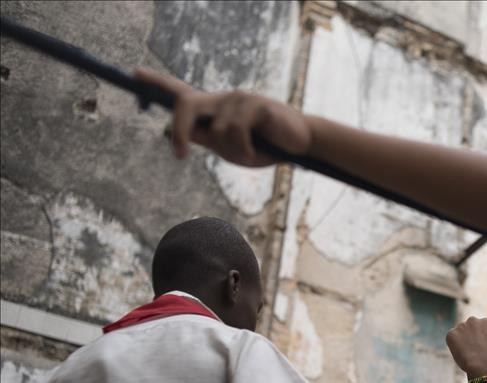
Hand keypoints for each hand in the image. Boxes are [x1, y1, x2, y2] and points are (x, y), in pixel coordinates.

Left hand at [135, 68, 311, 165]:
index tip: (135, 74)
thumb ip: (208, 140)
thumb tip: (181, 132)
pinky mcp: (255, 104)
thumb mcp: (231, 149)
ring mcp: (239, 99)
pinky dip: (244, 149)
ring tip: (250, 154)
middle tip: (179, 154)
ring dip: (231, 151)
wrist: (300, 145)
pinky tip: (257, 152)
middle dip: (179, 130)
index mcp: (215, 109)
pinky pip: (236, 131)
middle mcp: (223, 99)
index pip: (182, 93)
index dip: (157, 83)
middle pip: (186, 105)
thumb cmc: (266, 147)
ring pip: (216, 129)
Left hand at [445, 317, 486, 377]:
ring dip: (460, 339)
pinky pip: (450, 338)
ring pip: (459, 332)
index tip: (481, 346)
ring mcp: (461, 325)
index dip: (479, 337)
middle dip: (468, 335)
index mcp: (486, 322)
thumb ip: (481, 337)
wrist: (480, 364)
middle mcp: (473, 320)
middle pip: (468, 326)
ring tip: (466, 352)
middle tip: (471, 349)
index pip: (479, 326)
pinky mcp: (451, 333)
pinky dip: (453, 345)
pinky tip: (460, 352)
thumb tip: (470, 339)